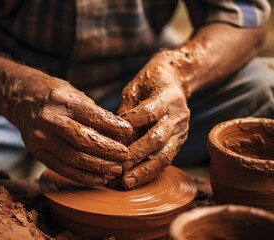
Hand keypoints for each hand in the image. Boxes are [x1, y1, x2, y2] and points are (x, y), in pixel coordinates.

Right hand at [7, 76, 132, 185]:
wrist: (22, 99)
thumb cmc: (55, 96)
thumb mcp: (75, 94)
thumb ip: (95, 113)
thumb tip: (119, 132)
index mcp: (62, 101)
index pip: (92, 117)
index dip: (113, 126)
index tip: (129, 132)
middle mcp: (49, 120)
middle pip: (84, 141)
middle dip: (108, 151)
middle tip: (125, 156)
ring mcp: (40, 138)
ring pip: (73, 159)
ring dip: (98, 167)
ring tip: (115, 170)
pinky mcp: (36, 152)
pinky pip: (62, 169)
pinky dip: (82, 177)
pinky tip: (98, 178)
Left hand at [119, 51, 189, 188]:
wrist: (175, 82)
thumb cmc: (149, 83)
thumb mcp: (135, 88)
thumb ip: (126, 109)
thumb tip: (112, 135)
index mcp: (168, 96)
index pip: (149, 111)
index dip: (131, 124)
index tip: (113, 135)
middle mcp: (178, 115)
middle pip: (157, 138)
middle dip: (135, 155)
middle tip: (117, 168)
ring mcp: (181, 131)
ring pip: (164, 155)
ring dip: (144, 170)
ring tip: (126, 182)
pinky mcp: (179, 142)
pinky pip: (166, 160)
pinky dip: (150, 171)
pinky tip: (135, 180)